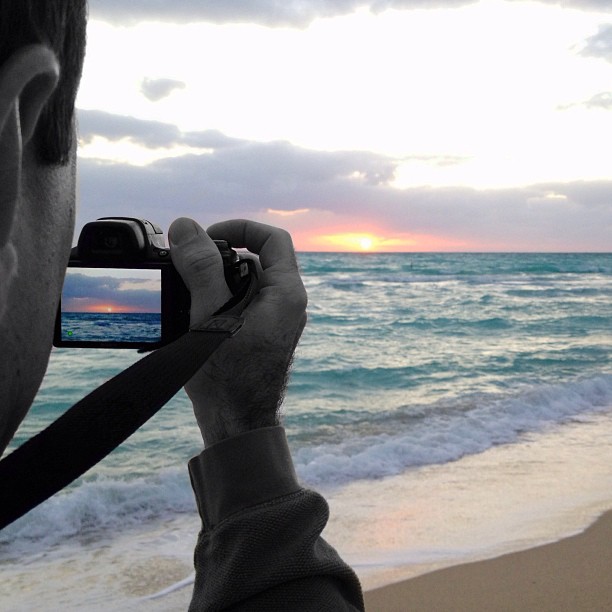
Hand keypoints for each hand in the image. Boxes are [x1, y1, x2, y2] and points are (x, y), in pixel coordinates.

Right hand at [168, 218, 306, 446]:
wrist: (236, 423)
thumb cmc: (229, 377)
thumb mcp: (210, 315)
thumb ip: (202, 268)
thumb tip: (186, 228)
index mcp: (285, 294)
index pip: (273, 239)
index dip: (240, 228)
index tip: (207, 237)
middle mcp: (285, 304)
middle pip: (255, 260)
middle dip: (219, 259)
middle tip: (188, 270)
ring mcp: (273, 321)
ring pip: (243, 284)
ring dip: (214, 283)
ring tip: (187, 298)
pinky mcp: (259, 335)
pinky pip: (239, 305)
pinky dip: (216, 303)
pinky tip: (192, 316)